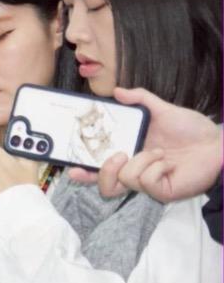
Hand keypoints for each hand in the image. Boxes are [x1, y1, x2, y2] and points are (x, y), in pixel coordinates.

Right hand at [67, 87, 222, 200]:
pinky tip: (167, 162)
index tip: (72, 168)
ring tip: (158, 152)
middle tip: (118, 155)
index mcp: (131, 152)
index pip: (102, 166)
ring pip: (124, 181)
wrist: (216, 143)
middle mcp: (136, 170)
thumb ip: (140, 98)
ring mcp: (149, 182)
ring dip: (140, 163)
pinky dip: (154, 169)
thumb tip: (117, 91)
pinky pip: (145, 183)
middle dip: (103, 171)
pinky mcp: (162, 191)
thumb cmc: (191, 129)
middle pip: (106, 186)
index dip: (85, 171)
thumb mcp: (162, 109)